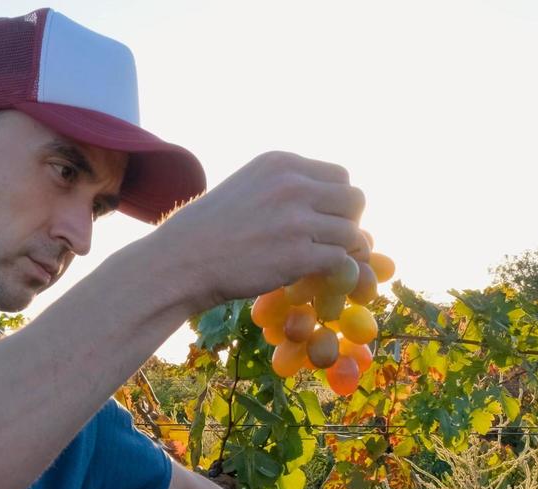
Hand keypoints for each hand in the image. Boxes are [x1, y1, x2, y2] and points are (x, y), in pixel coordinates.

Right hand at [147, 151, 368, 314]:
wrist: (182, 260)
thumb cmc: (209, 229)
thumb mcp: (248, 185)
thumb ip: (286, 186)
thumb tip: (330, 204)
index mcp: (281, 163)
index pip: (340, 175)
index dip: (337, 201)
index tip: (323, 219)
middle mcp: (293, 184)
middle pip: (355, 200)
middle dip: (347, 222)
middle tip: (327, 242)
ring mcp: (297, 220)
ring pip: (351, 232)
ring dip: (339, 251)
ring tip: (317, 262)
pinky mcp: (299, 254)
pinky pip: (341, 260)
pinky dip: (334, 272)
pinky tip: (314, 276)